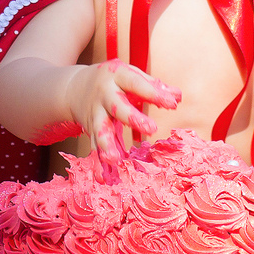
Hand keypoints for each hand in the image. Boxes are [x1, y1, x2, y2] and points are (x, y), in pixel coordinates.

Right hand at [66, 59, 180, 166]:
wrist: (76, 87)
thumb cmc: (115, 82)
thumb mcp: (132, 77)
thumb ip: (154, 86)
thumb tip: (177, 96)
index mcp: (117, 76)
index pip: (137, 84)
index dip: (154, 93)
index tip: (173, 104)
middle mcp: (104, 95)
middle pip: (117, 106)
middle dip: (132, 118)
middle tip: (151, 129)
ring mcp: (95, 114)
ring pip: (100, 129)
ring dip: (106, 145)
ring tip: (114, 159)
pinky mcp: (90, 131)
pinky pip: (94, 147)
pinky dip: (98, 162)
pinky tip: (103, 177)